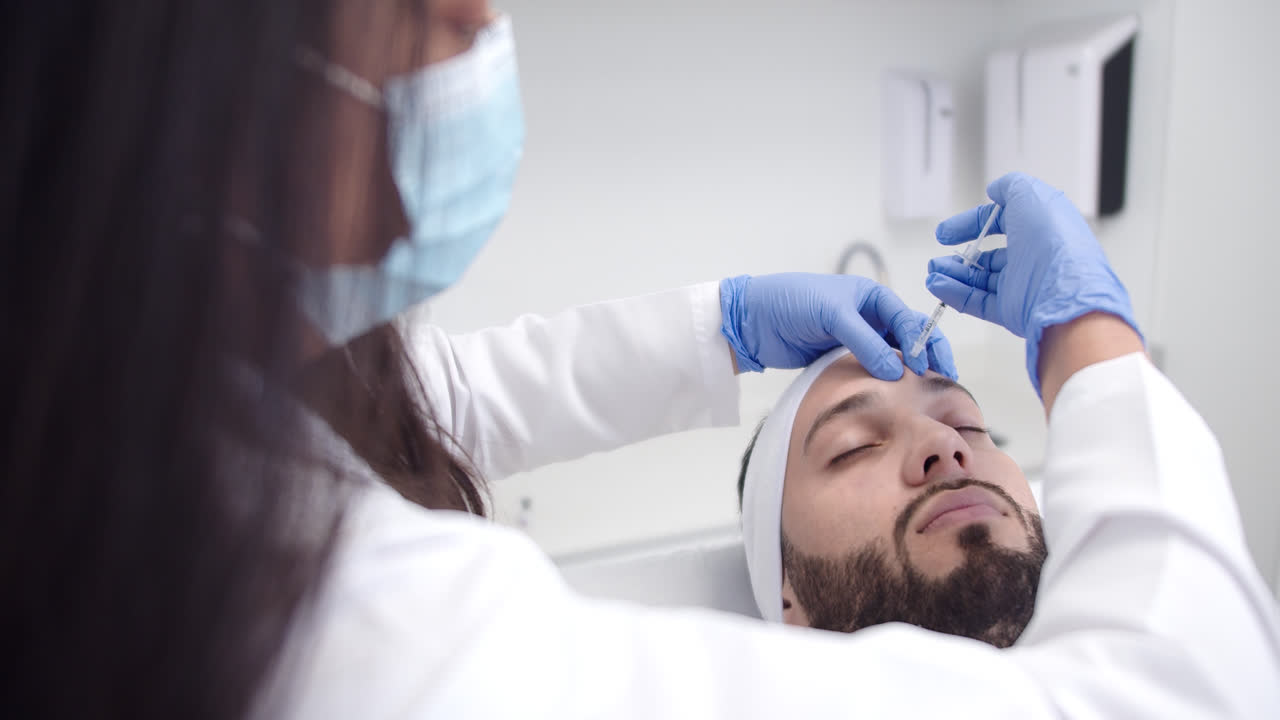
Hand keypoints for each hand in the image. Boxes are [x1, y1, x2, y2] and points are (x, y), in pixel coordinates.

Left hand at [719, 273, 956, 380]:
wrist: (751, 320)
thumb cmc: (790, 302)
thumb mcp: (830, 315)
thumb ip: (864, 341)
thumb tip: (896, 370)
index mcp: (872, 297)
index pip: (908, 319)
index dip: (921, 342)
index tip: (925, 367)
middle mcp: (869, 316)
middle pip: (909, 337)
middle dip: (928, 356)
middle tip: (945, 380)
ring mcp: (856, 338)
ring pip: (892, 356)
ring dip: (908, 371)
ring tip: (926, 393)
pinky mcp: (841, 358)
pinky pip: (870, 369)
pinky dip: (884, 381)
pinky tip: (894, 396)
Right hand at [926, 172, 1139, 392]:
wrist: (1065, 295)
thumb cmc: (1054, 243)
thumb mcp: (1030, 196)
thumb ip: (1009, 187)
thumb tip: (995, 190)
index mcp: (1040, 229)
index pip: (1002, 223)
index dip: (973, 223)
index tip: (948, 231)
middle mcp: (1033, 256)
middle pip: (989, 256)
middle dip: (960, 256)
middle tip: (938, 258)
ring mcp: (1023, 284)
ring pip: (980, 280)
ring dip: (952, 275)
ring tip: (932, 273)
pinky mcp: (1014, 310)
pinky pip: (979, 302)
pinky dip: (956, 294)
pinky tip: (938, 286)